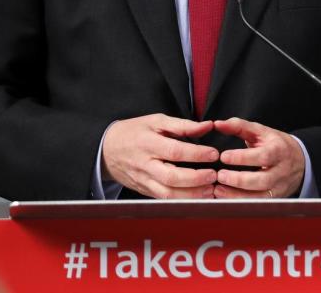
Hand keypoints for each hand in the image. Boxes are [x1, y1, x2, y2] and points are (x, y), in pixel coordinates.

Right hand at [101, 114, 217, 198]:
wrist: (106, 150)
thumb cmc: (134, 132)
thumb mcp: (156, 121)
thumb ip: (183, 125)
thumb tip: (208, 125)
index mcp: (148, 144)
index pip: (175, 152)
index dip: (196, 154)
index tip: (214, 154)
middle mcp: (145, 165)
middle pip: (171, 177)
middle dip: (195, 178)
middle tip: (214, 175)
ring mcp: (144, 181)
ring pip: (167, 194)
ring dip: (192, 194)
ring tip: (210, 189)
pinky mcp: (145, 191)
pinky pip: (164, 200)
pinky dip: (182, 201)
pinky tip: (198, 197)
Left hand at [212, 117, 305, 198]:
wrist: (300, 160)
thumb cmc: (276, 144)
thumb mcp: (262, 131)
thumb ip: (239, 126)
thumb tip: (218, 124)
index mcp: (279, 150)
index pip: (262, 156)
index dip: (242, 158)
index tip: (223, 156)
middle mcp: (281, 170)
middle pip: (262, 179)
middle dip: (238, 179)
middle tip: (219, 175)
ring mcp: (279, 187)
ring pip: (259, 196)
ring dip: (236, 195)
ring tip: (218, 190)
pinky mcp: (275, 198)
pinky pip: (257, 204)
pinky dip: (240, 203)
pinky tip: (225, 198)